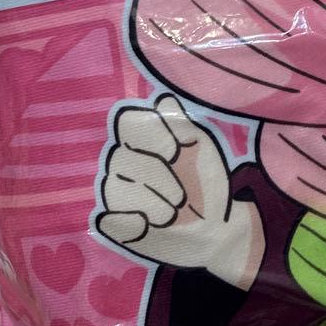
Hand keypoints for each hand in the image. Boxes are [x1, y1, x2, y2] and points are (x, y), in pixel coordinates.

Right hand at [96, 95, 263, 289]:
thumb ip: (182, 126)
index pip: (127, 122)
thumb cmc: (208, 179)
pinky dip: (131, 223)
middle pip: (119, 157)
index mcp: (145, 136)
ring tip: (175, 212)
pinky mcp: (113, 223)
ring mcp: (114, 191)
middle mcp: (124, 160)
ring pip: (114, 188)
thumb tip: (164, 100)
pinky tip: (150, 224)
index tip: (176, 152)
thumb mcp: (202, 148)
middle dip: (158, 178)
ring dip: (151, 203)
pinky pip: (109, 218)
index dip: (151, 137)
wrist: (216, 224)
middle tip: (183, 196)